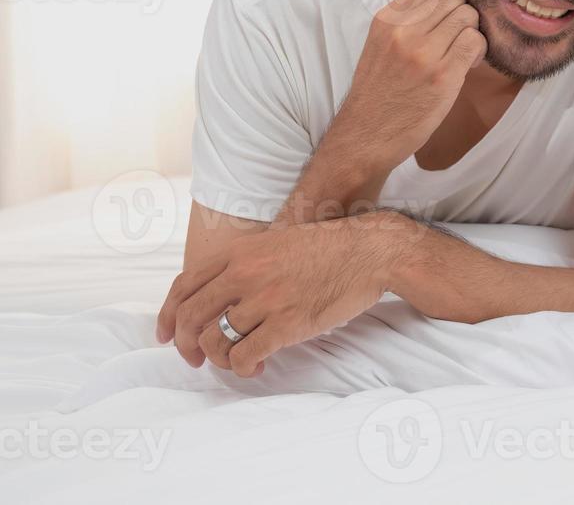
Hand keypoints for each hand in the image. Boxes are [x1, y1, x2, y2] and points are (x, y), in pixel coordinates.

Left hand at [154, 213, 409, 376]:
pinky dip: (242, 369)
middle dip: (185, 345)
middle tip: (195, 359)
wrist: (371, 252)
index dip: (166, 315)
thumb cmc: (330, 248)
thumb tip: (219, 294)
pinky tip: (255, 367)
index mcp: (240, 252)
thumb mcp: (277, 241)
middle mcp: (245, 274)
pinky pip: (244, 357)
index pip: (184, 286)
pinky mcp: (286, 324)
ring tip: (236, 361)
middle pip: (191, 317)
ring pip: (215, 341)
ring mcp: (265, 299)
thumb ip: (246, 262)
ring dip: (219, 359)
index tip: (166, 335)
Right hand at [335, 0, 487, 173]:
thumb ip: (407, 21)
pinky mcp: (443, 75)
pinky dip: (478, 50)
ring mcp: (423, 52)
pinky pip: (475, 41)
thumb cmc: (379, 92)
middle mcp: (403, 30)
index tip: (445, 20)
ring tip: (461, 53)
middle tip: (457, 38)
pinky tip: (466, 65)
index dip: (447, 0)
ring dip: (472, 32)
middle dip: (462, 14)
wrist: (366, 135)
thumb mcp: (381, 45)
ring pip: (468, 15)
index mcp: (387, 19)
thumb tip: (445, 1)